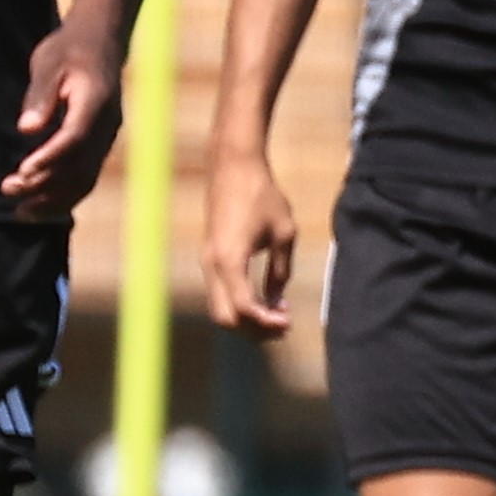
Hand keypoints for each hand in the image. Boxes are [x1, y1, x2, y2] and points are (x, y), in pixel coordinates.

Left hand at [1, 21, 126, 217]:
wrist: (102, 42)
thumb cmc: (70, 49)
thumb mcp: (49, 62)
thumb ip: (40, 95)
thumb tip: (26, 128)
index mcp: (95, 103)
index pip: (74, 138)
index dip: (50, 158)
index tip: (23, 171)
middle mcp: (106, 126)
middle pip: (79, 166)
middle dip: (44, 184)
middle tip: (8, 189)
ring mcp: (107, 138)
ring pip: (86, 179)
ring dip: (54, 199)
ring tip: (21, 213)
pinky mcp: (101, 145)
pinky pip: (87, 177)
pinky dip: (65, 195)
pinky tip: (41, 205)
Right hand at [201, 142, 297, 332]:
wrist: (233, 165)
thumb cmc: (262, 195)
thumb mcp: (284, 233)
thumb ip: (281, 271)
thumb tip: (277, 302)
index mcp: (230, 260)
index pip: (243, 307)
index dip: (266, 322)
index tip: (288, 322)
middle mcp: (211, 265)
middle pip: (225, 318)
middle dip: (254, 330)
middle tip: (284, 327)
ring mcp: (207, 262)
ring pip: (220, 309)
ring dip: (247, 319)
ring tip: (278, 316)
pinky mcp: (209, 257)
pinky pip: (220, 293)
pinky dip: (240, 305)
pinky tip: (266, 300)